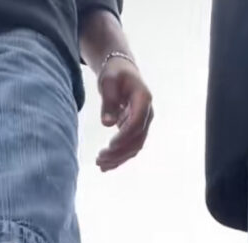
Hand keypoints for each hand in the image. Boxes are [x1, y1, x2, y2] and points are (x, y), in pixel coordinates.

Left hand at [96, 57, 152, 171]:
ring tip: (99, 164)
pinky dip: (118, 158)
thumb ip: (108, 102)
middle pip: (137, 140)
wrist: (121, 71)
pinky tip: (105, 166)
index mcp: (143, 99)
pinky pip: (130, 147)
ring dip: (118, 159)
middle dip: (119, 152)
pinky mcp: (135, 130)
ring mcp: (143, 124)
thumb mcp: (108, 82)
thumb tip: (107, 123)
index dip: (124, 137)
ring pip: (134, 147)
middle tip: (99, 158)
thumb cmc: (115, 73)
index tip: (109, 146)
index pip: (137, 123)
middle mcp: (147, 114)